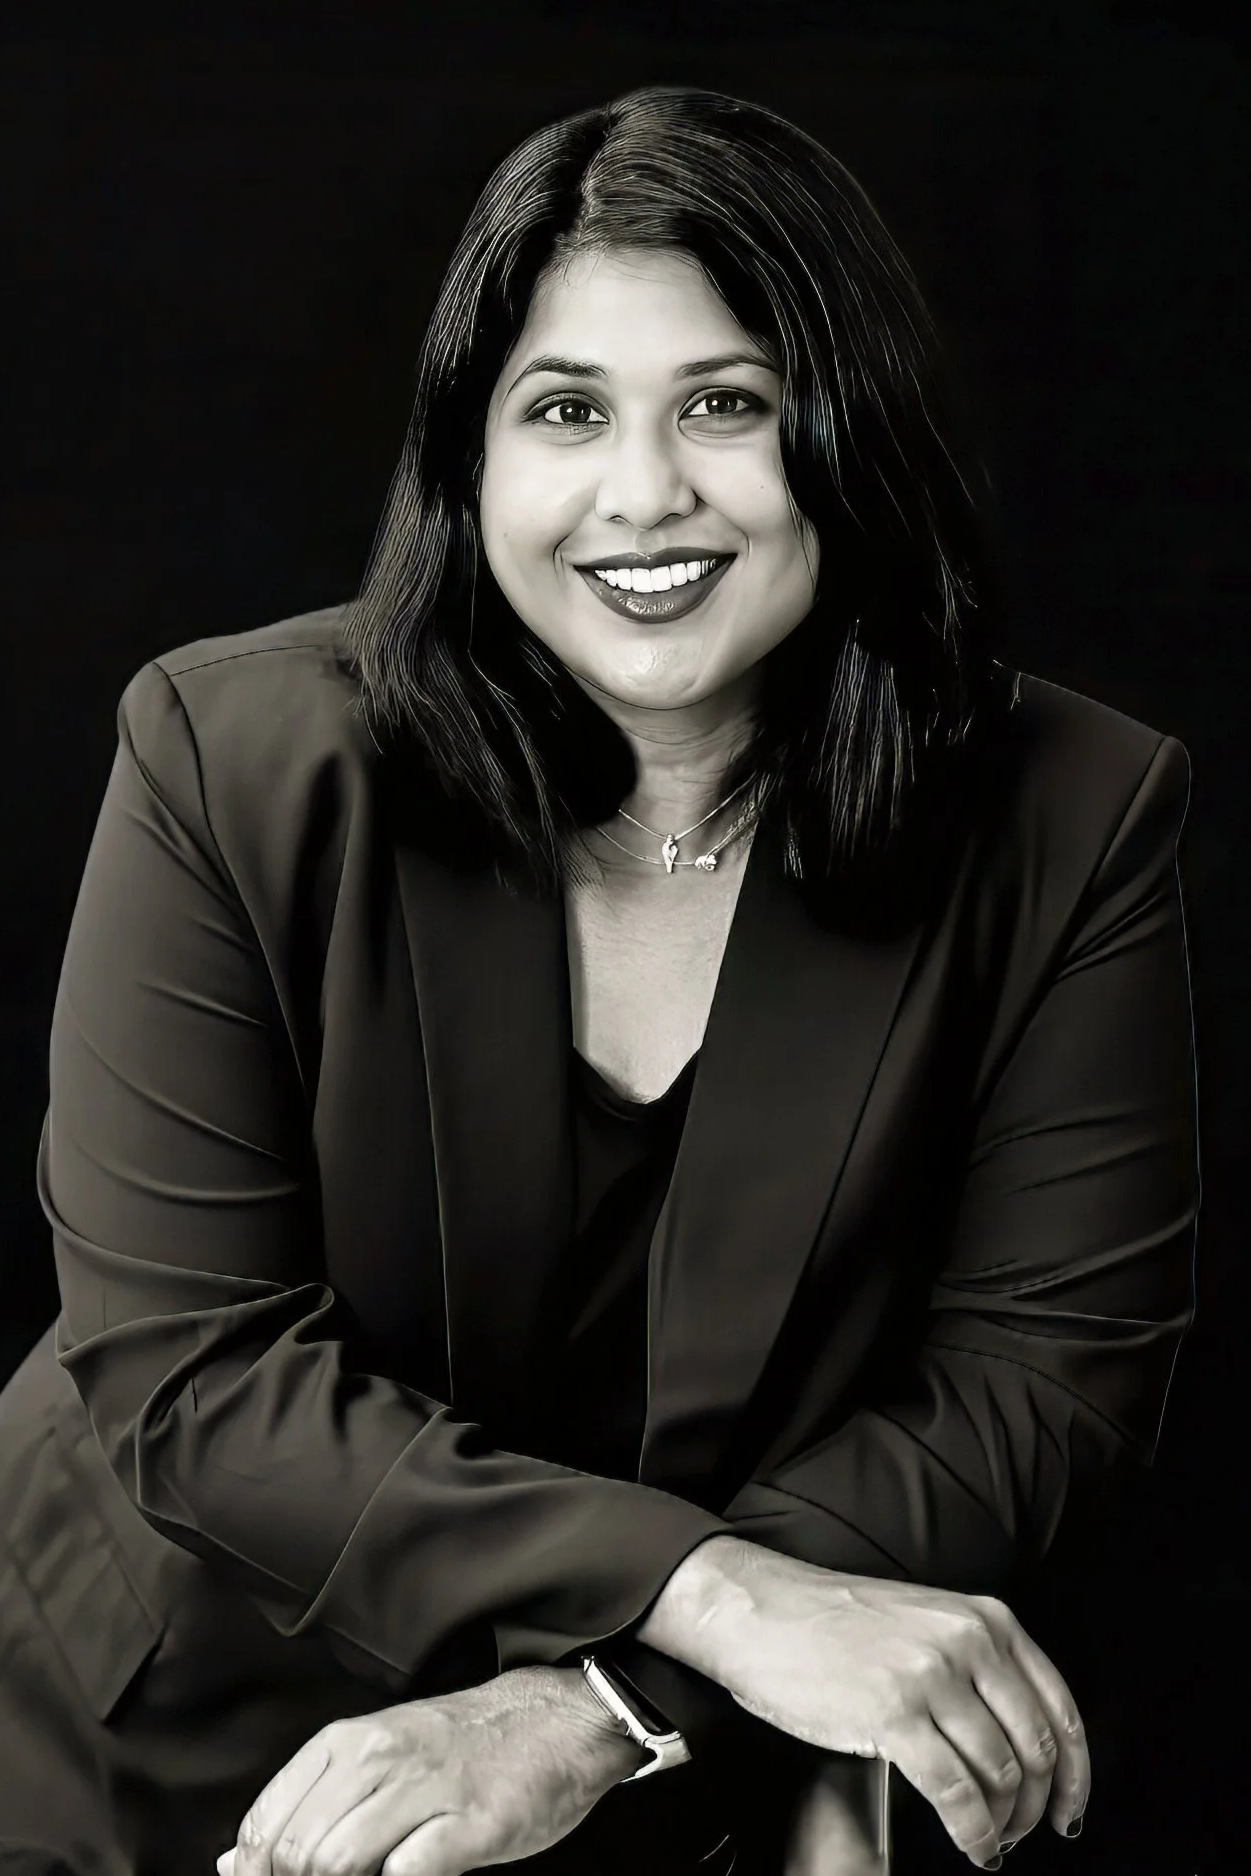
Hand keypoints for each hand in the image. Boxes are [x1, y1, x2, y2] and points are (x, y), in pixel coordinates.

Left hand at [214, 1664, 644, 1875]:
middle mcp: (381, 1758)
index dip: (258, 1872)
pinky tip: (406, 1874)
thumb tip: (234, 1861)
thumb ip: (310, 1803)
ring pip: (338, 1862)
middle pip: (297, 1852)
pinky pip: (406, 1873)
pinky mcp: (472, 1825)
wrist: (555, 1720)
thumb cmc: (460, 1747)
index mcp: (348, 1741)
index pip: (266, 1824)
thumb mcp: (378, 1755)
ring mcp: (428, 1790)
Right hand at [639, 1536, 1088, 1869]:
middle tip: (1019, 1834)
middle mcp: (969, 1643)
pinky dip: (972, 1834)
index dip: (1076, 1774)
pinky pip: (956, 1795)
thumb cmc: (836, 1623)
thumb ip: (978, 1664)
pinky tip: (969, 1847)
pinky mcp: (893, 1714)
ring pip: (1000, 1777)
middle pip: (1037, 1751)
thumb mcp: (928, 1623)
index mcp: (986, 1619)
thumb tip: (1023, 1743)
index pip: (1060, 1708)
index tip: (1070, 1809)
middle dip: (1036, 1808)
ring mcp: (932, 1678)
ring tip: (986, 1841)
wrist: (763, 1612)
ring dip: (1002, 1826)